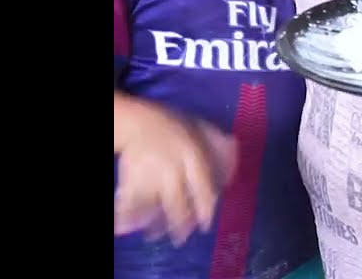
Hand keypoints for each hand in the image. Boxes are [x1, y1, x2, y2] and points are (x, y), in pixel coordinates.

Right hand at [114, 106, 236, 245]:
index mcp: (191, 154)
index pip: (202, 185)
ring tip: (154, 237)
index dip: (205, 208)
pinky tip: (124, 228)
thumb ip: (218, 144)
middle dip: (179, 223)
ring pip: (152, 204)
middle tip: (180, 239)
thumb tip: (236, 151)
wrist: (137, 121)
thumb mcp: (200, 128)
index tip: (205, 225)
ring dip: (153, 223)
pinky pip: (128, 198)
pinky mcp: (130, 175)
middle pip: (176, 201)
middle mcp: (171, 166)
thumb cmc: (174, 127)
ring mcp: (148, 172)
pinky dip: (125, 214)